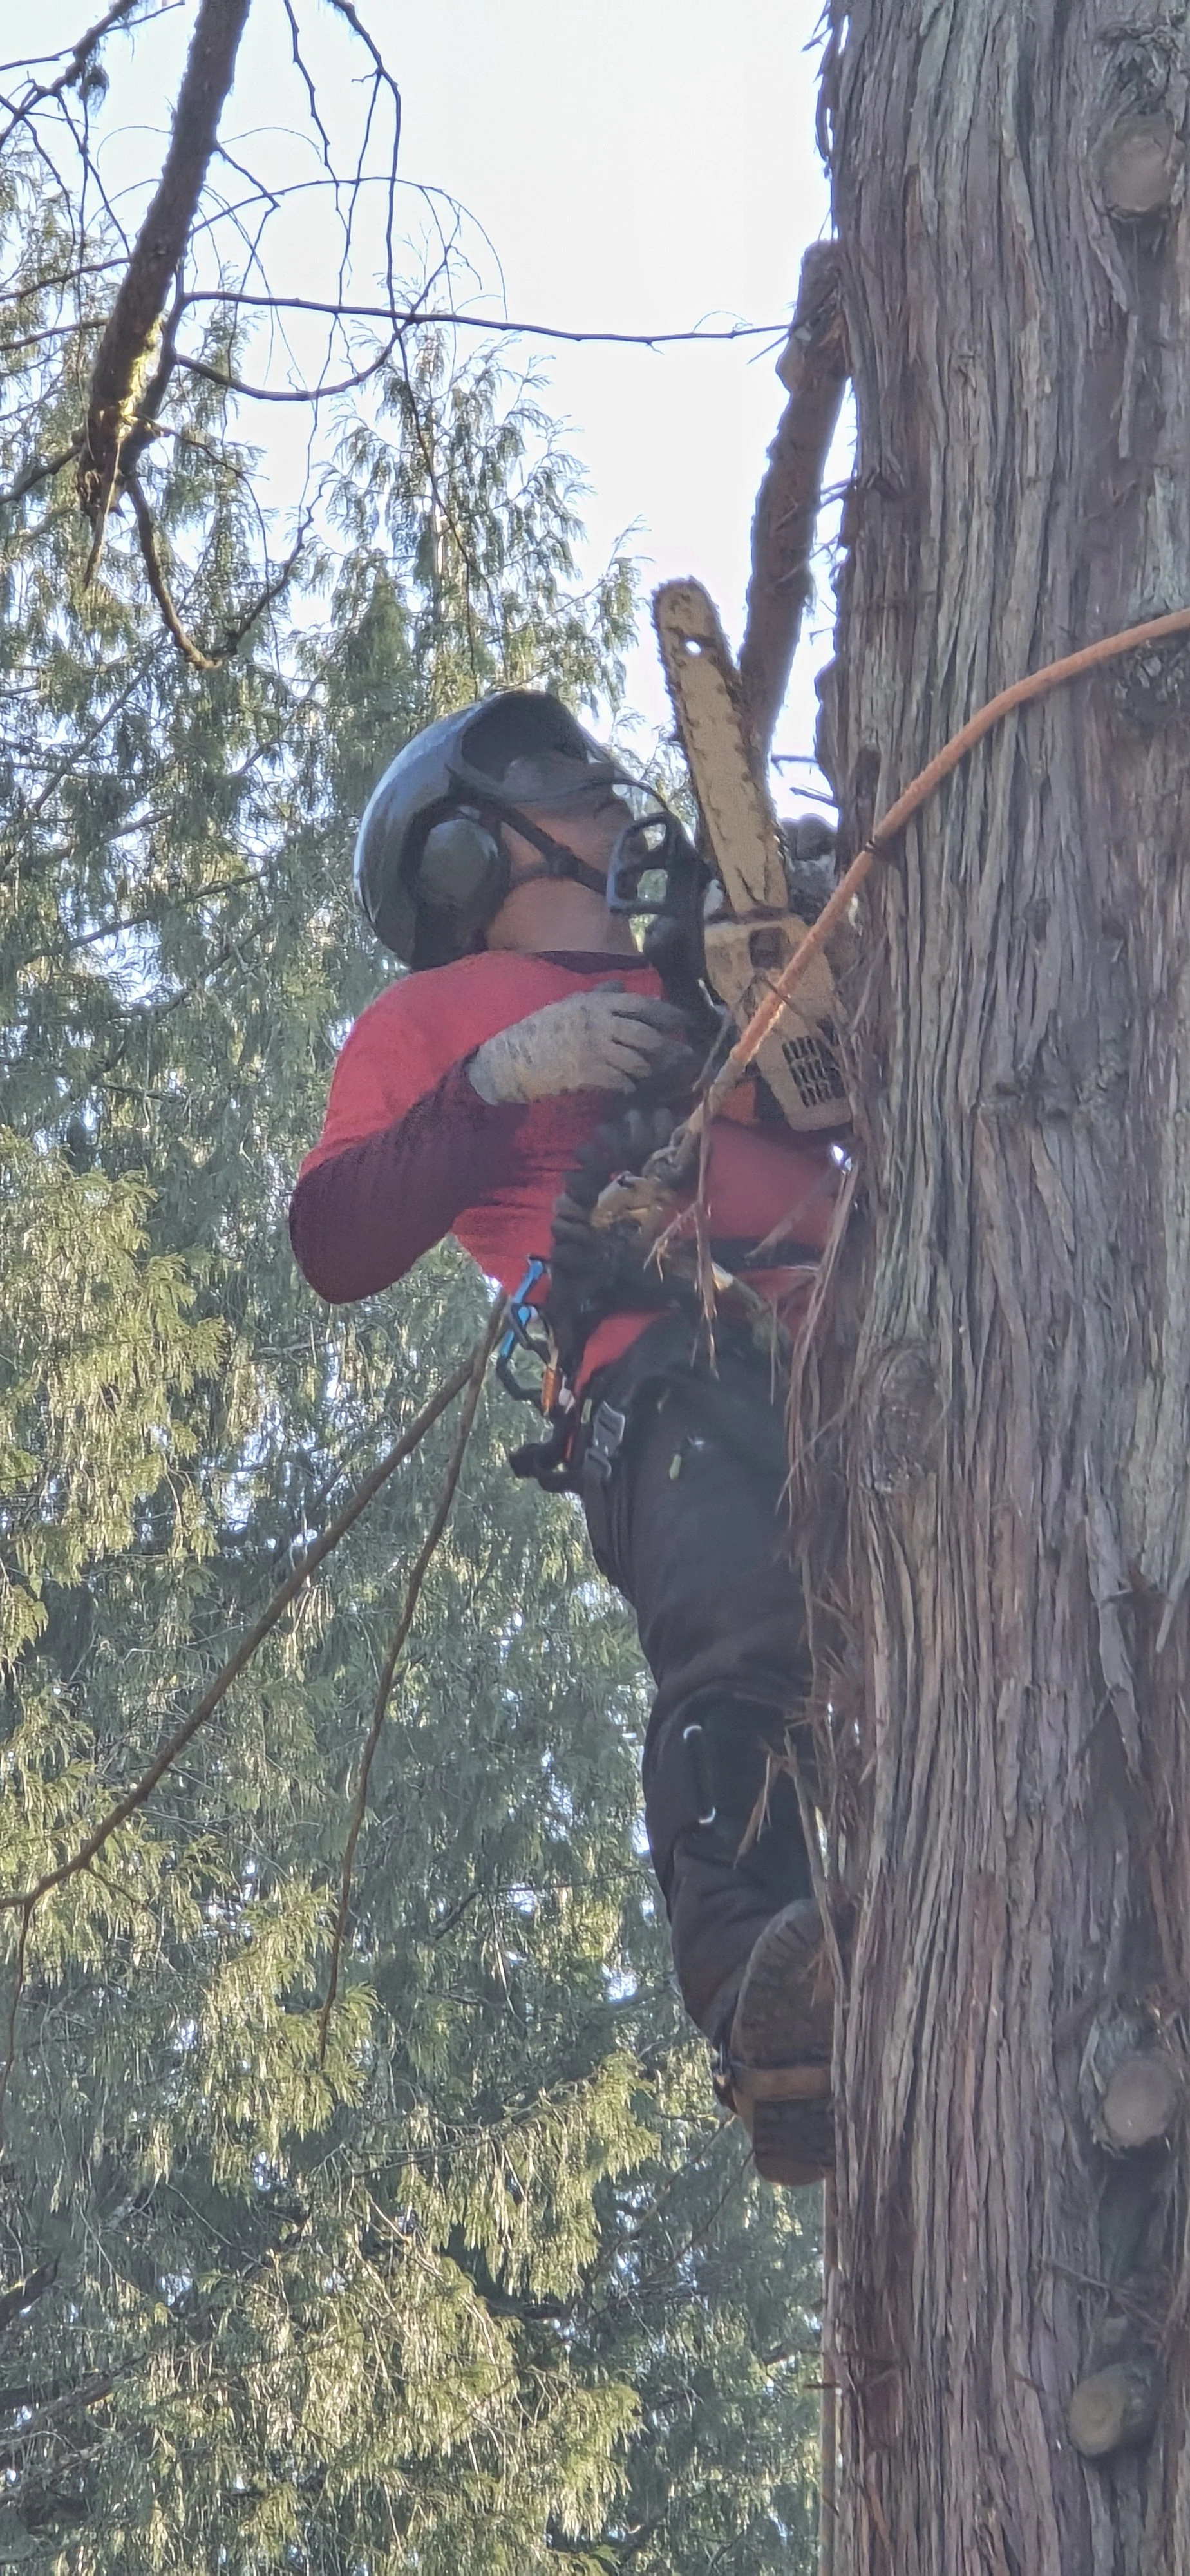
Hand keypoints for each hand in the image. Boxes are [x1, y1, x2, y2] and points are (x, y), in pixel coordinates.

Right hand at [468, 986, 692, 1104]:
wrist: (513, 1058)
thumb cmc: (540, 1029)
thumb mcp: (568, 1004)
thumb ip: (598, 995)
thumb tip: (621, 985)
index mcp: (596, 1004)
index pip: (641, 1005)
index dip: (666, 1012)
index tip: (683, 1019)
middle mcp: (599, 1025)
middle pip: (646, 1035)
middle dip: (667, 1046)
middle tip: (680, 1054)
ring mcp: (595, 1051)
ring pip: (638, 1061)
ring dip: (648, 1068)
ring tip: (652, 1071)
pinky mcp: (589, 1075)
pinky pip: (622, 1081)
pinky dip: (629, 1084)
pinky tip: (629, 1085)